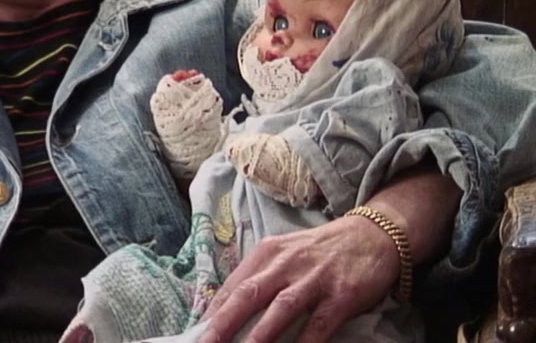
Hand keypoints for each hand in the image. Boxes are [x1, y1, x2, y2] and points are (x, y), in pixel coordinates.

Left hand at [198, 215, 398, 342]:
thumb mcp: (284, 254)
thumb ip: (259, 277)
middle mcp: (286, 263)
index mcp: (267, 253)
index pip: (233, 285)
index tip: (196, 332)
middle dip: (224, 322)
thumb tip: (225, 308)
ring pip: (280, 309)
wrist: (372, 235)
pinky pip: (319, 324)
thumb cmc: (320, 251)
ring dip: (260, 335)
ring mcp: (314, 279)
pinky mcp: (342, 295)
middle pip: (248, 294)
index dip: (213, 311)